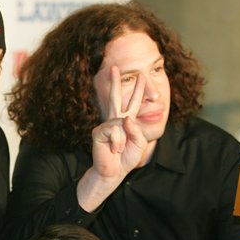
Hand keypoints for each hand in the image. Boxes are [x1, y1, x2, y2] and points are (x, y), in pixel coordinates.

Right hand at [77, 66, 148, 211]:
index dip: (138, 90)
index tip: (141, 76)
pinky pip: (113, 131)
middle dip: (116, 82)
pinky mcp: (98, 132)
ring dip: (123, 140)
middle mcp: (115, 121)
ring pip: (120, 122)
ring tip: (118, 149)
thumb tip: (125, 119)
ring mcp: (105, 125)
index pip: (133, 103)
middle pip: (115, 98)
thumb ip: (136, 130)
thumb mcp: (140, 143)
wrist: (114, 172)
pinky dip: (117, 142)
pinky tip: (113, 149)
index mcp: (127, 122)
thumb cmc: (126, 158)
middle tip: (115, 67)